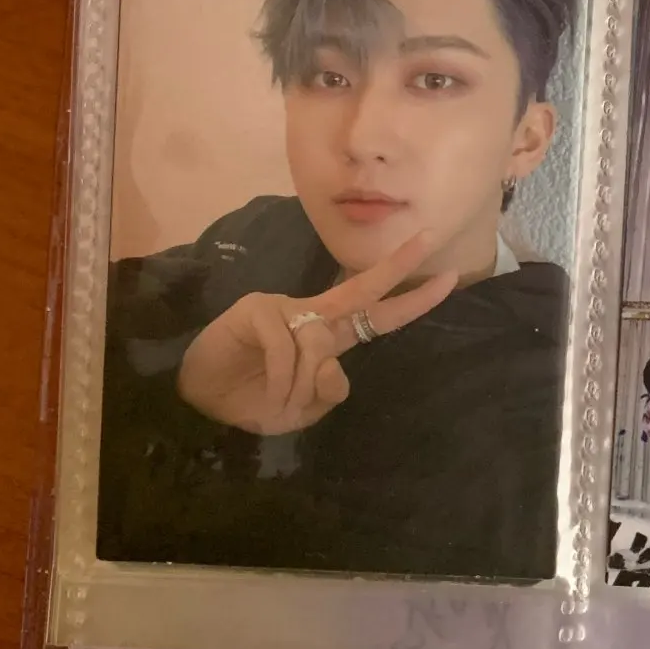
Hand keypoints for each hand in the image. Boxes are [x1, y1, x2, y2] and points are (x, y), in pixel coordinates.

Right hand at [176, 236, 458, 436]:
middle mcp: (311, 314)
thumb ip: (325, 392)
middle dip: (398, 265)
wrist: (200, 403)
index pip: (377, 315)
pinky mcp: (256, 310)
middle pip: (361, 288)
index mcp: (328, 336)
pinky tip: (268, 391)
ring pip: (319, 343)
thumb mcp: (300, 409)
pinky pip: (287, 347)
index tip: (449, 280)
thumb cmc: (253, 400)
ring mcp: (283, 307)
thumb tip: (335, 367)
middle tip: (431, 239)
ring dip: (300, 387)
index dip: (412, 301)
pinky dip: (282, 379)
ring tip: (279, 405)